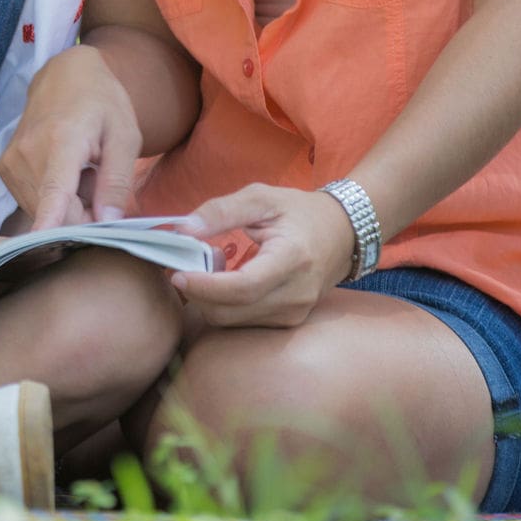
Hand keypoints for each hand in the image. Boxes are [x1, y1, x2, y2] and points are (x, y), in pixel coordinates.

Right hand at [0, 46, 143, 229]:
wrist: (65, 76)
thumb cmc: (102, 104)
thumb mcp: (125, 137)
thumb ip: (117, 181)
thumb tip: (108, 222)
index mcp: (62, 140)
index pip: (53, 189)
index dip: (50, 220)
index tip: (42, 244)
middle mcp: (28, 152)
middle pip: (56, 212)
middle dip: (84, 216)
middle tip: (102, 188)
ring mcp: (12, 162)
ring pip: (44, 212)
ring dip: (69, 207)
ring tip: (83, 174)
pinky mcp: (5, 170)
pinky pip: (34, 203)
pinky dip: (54, 199)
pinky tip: (66, 175)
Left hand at [172, 183, 356, 328]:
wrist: (343, 233)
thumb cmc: (300, 212)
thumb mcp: (261, 197)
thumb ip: (221, 210)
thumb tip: (183, 229)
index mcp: (293, 259)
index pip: (243, 287)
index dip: (205, 285)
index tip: (177, 273)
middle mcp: (297, 294)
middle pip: (232, 311)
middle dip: (199, 294)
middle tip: (187, 265)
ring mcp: (295, 313)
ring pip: (233, 322)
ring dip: (210, 300)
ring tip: (211, 267)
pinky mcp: (289, 322)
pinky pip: (243, 322)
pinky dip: (225, 306)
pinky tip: (227, 281)